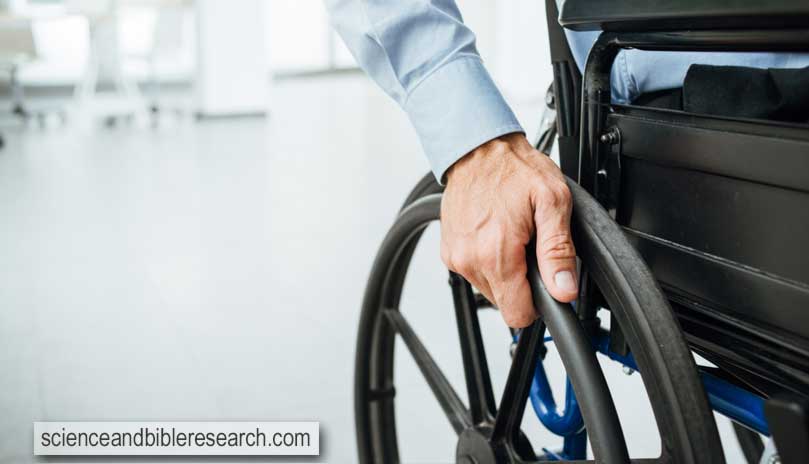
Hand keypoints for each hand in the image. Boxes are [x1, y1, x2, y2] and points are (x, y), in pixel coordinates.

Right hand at [440, 133, 577, 327]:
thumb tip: (563, 289)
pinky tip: (494, 233)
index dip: (537, 303)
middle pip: (505, 302)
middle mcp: (470, 260)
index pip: (517, 314)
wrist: (479, 150)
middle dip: (522, 281)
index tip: (543, 280)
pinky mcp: (449, 252)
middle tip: (528, 245)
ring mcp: (456, 257)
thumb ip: (558, 251)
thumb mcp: (552, 202)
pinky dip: (487, 259)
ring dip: (505, 269)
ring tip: (511, 235)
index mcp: (496, 254)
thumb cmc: (514, 169)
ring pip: (490, 289)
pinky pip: (475, 272)